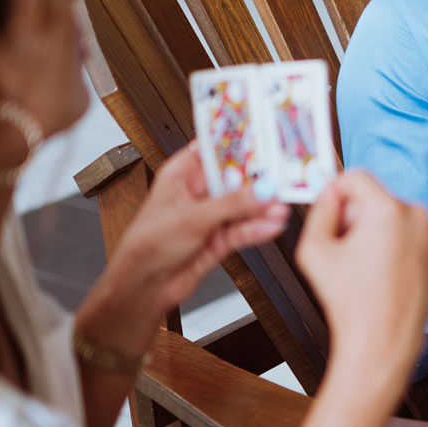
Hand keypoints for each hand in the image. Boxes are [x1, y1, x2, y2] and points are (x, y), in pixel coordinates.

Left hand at [82, 144, 289, 361]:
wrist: (145, 285)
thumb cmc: (148, 245)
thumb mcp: (192, 218)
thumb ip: (231, 204)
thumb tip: (261, 191)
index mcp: (182, 174)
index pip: (216, 151)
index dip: (240, 145)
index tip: (265, 141)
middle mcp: (198, 193)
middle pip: (236, 179)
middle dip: (259, 181)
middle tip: (283, 178)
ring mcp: (210, 217)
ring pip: (243, 207)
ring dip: (262, 208)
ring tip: (281, 207)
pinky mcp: (219, 240)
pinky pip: (243, 230)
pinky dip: (258, 228)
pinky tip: (271, 226)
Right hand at [296, 171, 427, 389]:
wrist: (382, 344)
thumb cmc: (349, 303)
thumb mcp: (313, 250)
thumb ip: (319, 210)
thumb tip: (330, 192)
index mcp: (386, 211)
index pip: (356, 177)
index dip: (337, 191)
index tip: (331, 209)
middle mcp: (417, 217)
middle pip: (378, 198)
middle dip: (359, 217)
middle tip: (347, 250)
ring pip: (398, 218)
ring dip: (381, 233)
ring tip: (369, 269)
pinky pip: (416, 239)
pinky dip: (402, 250)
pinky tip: (390, 277)